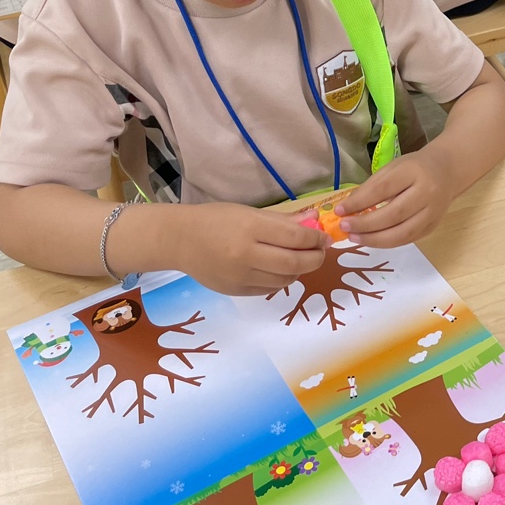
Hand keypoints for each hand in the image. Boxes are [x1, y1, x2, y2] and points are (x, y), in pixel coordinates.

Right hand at [165, 203, 327, 295]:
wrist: (179, 240)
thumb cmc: (215, 220)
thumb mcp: (249, 213)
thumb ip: (282, 221)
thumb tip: (314, 223)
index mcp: (249, 229)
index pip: (294, 237)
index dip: (315, 238)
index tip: (324, 238)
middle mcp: (245, 255)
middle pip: (293, 263)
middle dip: (315, 258)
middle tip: (321, 252)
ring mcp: (240, 276)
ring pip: (284, 280)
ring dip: (300, 270)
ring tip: (301, 259)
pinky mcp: (235, 291)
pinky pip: (269, 289)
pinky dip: (282, 280)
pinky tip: (281, 270)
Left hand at [334, 152, 455, 247]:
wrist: (447, 172)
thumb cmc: (414, 168)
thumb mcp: (392, 168)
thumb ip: (371, 187)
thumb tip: (347, 208)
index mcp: (414, 172)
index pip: (383, 190)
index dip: (360, 202)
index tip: (340, 210)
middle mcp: (427, 193)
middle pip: (394, 215)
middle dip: (365, 224)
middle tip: (345, 227)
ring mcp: (432, 212)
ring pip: (402, 233)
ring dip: (375, 239)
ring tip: (355, 238)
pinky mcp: (433, 226)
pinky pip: (408, 239)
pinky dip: (387, 242)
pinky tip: (372, 240)